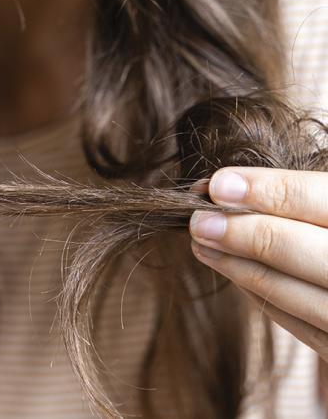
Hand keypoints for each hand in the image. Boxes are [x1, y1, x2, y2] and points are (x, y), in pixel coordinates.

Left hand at [189, 167, 327, 358]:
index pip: (323, 200)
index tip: (217, 183)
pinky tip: (236, 272)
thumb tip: (238, 186)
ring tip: (202, 242)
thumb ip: (316, 194)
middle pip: (303, 252)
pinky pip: (305, 328)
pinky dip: (265, 298)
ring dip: (241, 268)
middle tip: (197, 220)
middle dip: (243, 234)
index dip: (268, 190)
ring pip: (297, 296)